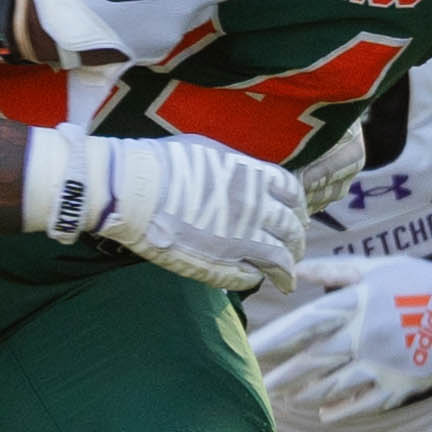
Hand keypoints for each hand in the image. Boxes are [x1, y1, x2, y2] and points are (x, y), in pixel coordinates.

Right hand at [26, 128, 306, 291]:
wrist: (133, 190)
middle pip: (291, 230)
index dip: (297, 209)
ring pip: (279, 260)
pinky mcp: (221, 265)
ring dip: (286, 271)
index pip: (293, 195)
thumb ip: (237, 168)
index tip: (298, 219)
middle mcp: (255, 208)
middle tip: (295, 251)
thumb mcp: (209, 151)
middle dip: (296, 242)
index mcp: (254, 176)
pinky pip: (249, 277)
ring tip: (286, 279)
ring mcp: (241, 239)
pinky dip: (255, 279)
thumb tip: (249, 179)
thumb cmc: (162, 164)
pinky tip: (253, 279)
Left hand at [254, 254, 431, 423]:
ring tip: (285, 395)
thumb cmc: (421, 281)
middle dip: (282, 373)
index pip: (305, 323)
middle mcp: (364, 337)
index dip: (275, 338)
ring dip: (305, 391)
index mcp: (356, 304)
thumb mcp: (378, 267)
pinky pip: (364, 402)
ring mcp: (382, 364)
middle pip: (313, 360)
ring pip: (333, 384)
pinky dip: (341, 409)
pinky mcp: (399, 384)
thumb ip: (334, 270)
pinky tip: (322, 412)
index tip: (250, 349)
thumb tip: (296, 268)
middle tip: (259, 382)